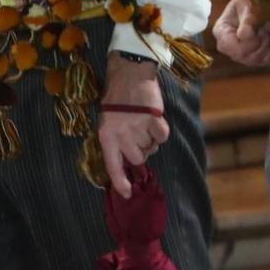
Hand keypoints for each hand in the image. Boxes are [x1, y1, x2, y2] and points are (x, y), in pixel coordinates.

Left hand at [98, 53, 167, 198]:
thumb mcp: (108, 123)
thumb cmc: (116, 100)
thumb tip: (130, 160)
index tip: (128, 194)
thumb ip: (116, 141)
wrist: (130, 75)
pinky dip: (161, 131)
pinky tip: (155, 121)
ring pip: (151, 148)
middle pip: (138, 158)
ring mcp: (138, 128)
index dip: (121, 182)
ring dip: (150, 140)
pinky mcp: (154, 119)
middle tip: (138, 136)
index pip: (114, 167)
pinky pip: (162, 136)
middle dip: (140, 150)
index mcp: (107, 138)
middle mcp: (122, 136)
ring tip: (145, 125)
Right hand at [213, 0, 269, 66]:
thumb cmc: (249, 1)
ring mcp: (240, 54)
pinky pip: (268, 60)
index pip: (235, 47)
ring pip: (258, 60)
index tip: (263, 26)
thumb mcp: (248, 3)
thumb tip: (245, 35)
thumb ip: (248, 17)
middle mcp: (227, 47)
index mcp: (221, 32)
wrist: (256, 4)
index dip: (252, 41)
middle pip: (246, 56)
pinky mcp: (254, 57)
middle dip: (264, 40)